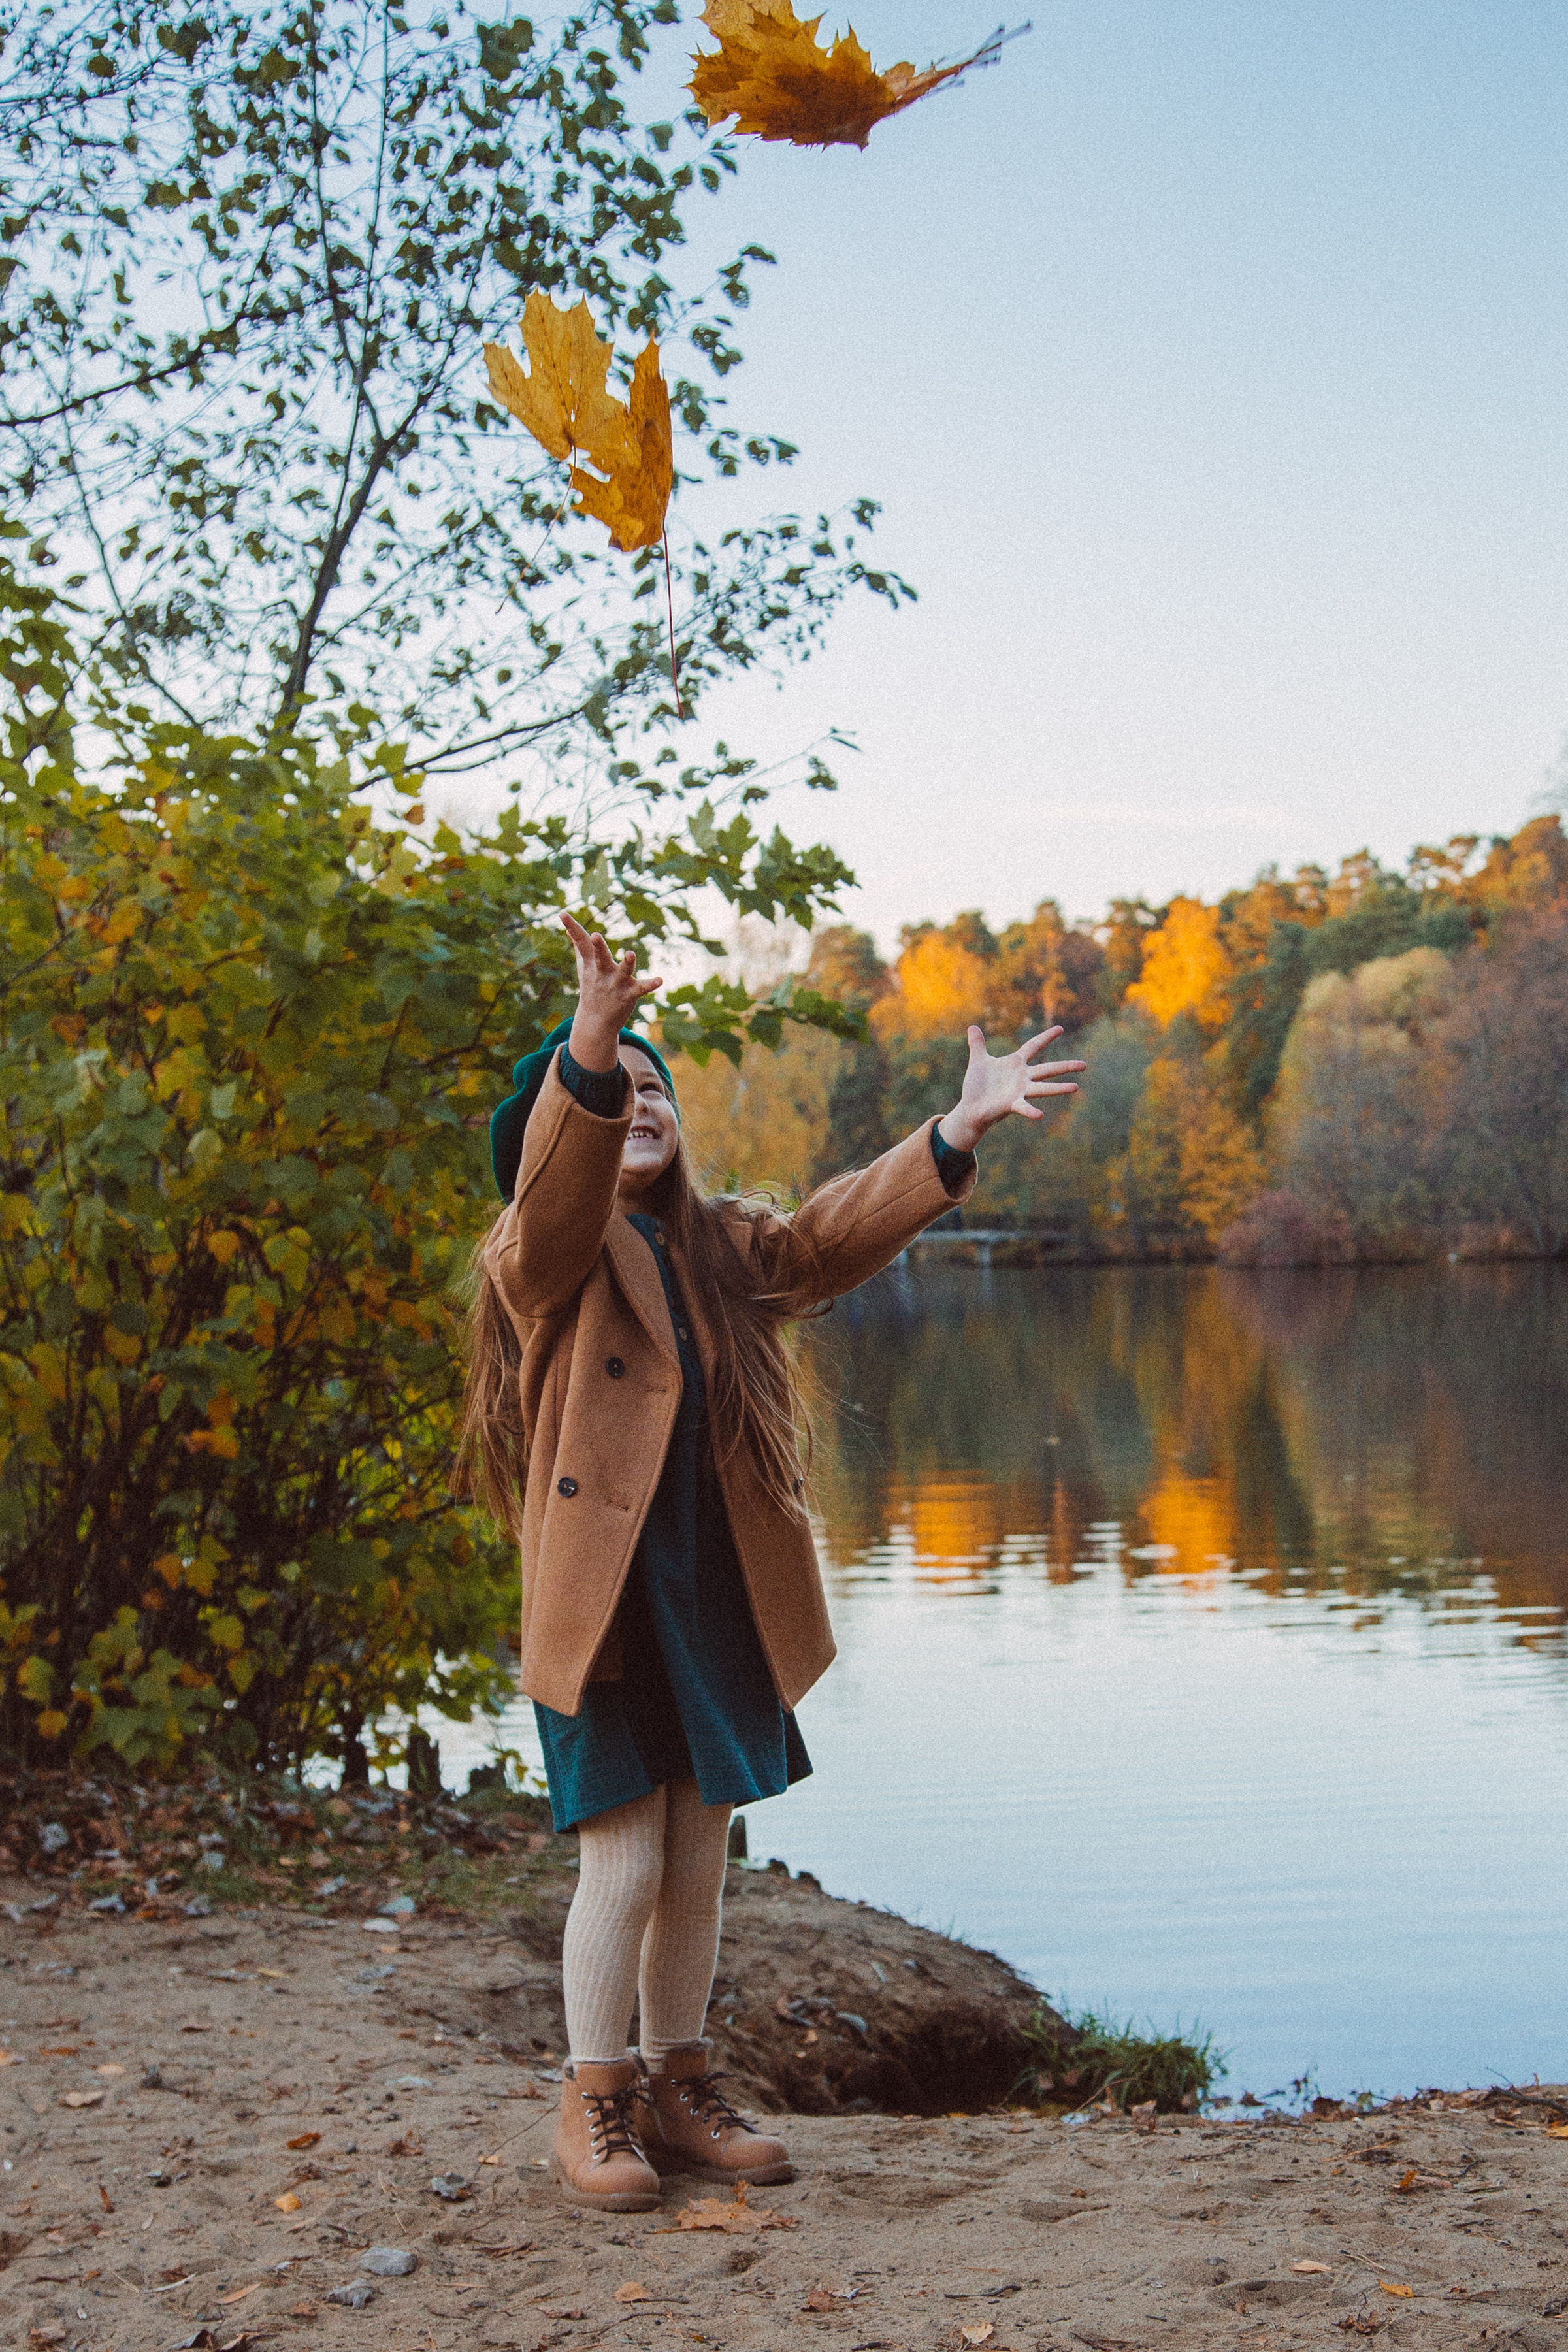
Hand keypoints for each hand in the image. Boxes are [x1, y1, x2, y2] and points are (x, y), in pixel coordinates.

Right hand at [561, 912, 660, 1072]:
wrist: (595, 1022)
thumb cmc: (591, 989)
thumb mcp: (584, 967)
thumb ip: (579, 947)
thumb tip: (569, 930)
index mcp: (591, 964)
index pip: (580, 942)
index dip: (572, 927)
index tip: (562, 913)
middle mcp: (602, 973)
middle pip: (600, 956)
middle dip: (598, 946)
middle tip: (596, 935)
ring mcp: (615, 984)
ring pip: (623, 971)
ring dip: (627, 963)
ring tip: (630, 953)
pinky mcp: (629, 994)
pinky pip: (641, 988)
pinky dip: (650, 985)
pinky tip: (660, 980)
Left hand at [937, 1025, 1085, 1154]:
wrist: (970, 1107)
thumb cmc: (977, 1086)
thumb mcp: (978, 1061)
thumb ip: (977, 1044)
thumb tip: (972, 1026)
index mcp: (1015, 1064)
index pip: (1033, 1046)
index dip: (1046, 1037)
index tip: (1060, 1028)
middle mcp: (1022, 1077)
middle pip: (1047, 1070)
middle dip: (1065, 1067)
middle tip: (1084, 1065)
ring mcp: (1019, 1091)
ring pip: (1043, 1088)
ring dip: (1059, 1088)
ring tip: (1076, 1087)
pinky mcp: (1011, 1104)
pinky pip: (1023, 1107)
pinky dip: (1031, 1111)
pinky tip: (1040, 1115)